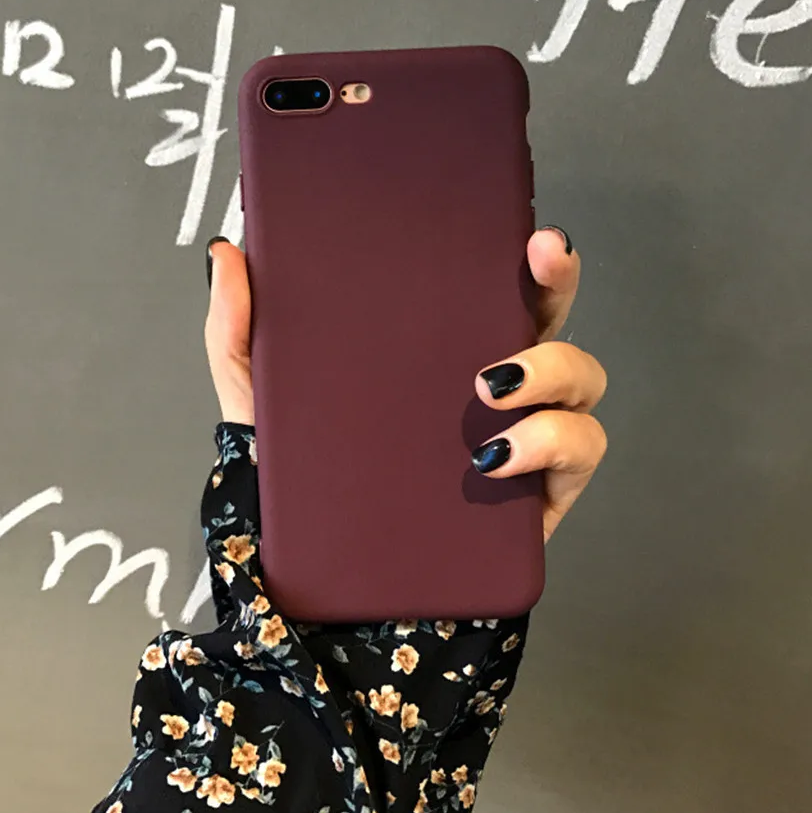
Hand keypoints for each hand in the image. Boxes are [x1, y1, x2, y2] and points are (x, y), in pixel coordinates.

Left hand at [205, 226, 607, 540]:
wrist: (329, 581)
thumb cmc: (305, 482)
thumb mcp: (263, 402)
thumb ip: (240, 331)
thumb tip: (228, 252)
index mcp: (441, 350)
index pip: (495, 287)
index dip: (525, 252)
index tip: (526, 230)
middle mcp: (494, 385)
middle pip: (553, 318)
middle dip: (561, 280)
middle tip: (538, 261)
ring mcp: (524, 437)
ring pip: (583, 382)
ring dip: (553, 370)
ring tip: (488, 387)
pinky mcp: (538, 495)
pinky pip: (581, 453)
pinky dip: (553, 444)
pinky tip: (496, 457)